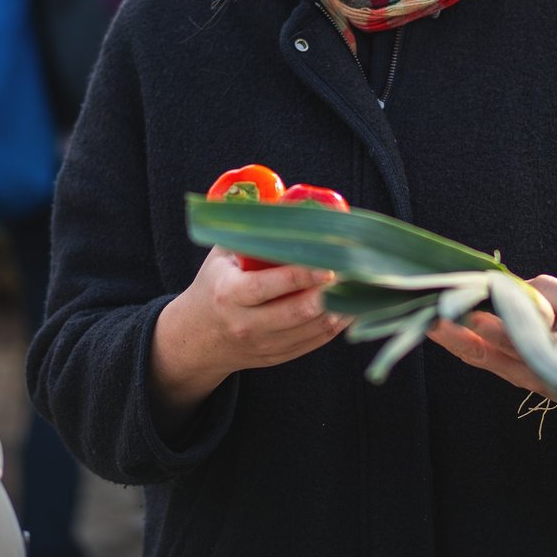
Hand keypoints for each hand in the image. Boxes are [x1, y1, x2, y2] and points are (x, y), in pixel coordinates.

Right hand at [151, 248, 347, 417]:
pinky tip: (352, 305)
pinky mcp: (278, 357)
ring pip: (311, 330)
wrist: (197, 338)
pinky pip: (315, 343)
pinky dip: (337, 325)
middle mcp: (245, 324)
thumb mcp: (221, 256)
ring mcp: (263, 345)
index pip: (265, 287)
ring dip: (340, 308)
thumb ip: (249, 231)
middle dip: (329, 293)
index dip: (299, 276)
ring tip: (359, 285)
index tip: (327, 264)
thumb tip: (287, 199)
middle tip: (353, 271)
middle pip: (295, 313)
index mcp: (228, 294)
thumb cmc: (215, 285)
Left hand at [428, 274, 556, 425]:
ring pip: (476, 356)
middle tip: (426, 308)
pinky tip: (439, 325)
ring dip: (449, 336)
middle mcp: (529, 372)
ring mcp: (518, 376)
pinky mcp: (513, 374)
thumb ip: (554, 294)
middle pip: (483, 350)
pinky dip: (460, 340)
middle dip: (454, 330)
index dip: (488, 325)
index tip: (463, 311)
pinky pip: (481, 356)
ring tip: (421, 314)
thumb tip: (512, 286)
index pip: (515, 339)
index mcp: (555, 356)